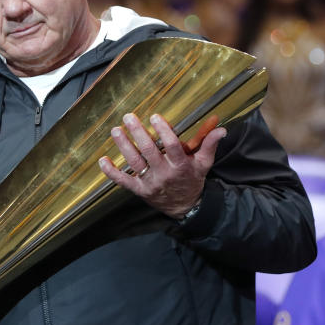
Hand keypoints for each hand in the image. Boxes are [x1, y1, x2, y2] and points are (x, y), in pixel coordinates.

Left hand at [98, 113, 225, 219]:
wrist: (185, 207)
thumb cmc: (193, 180)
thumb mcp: (204, 163)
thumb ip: (210, 145)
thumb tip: (221, 128)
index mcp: (181, 166)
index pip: (172, 147)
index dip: (164, 132)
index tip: (155, 117)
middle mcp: (164, 174)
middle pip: (149, 152)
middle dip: (138, 133)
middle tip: (128, 117)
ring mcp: (150, 183)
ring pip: (135, 163)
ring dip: (124, 146)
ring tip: (116, 131)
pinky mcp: (139, 190)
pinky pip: (123, 181)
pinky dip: (111, 172)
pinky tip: (103, 160)